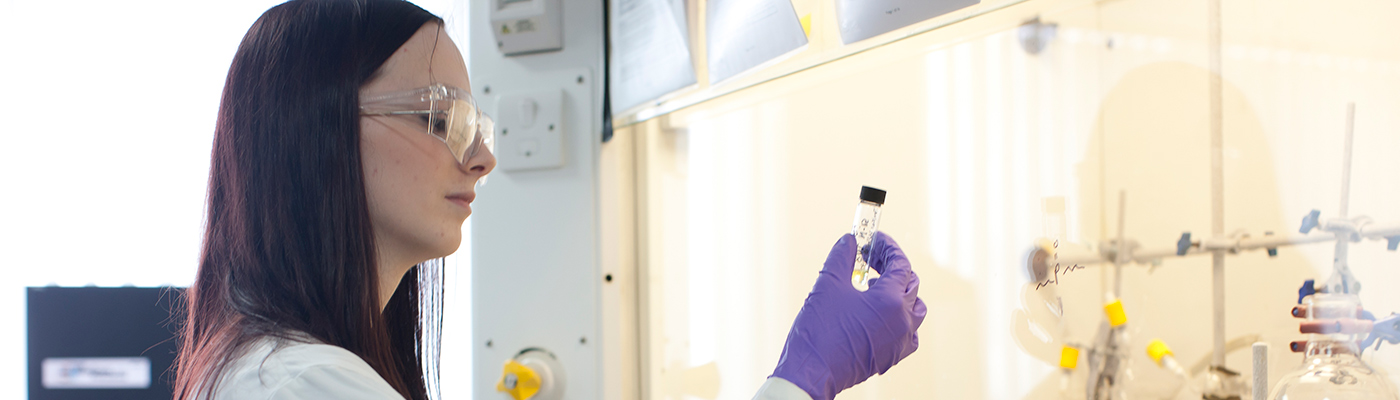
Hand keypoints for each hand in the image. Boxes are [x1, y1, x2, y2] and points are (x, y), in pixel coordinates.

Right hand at [770, 232, 926, 399]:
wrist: (812, 372)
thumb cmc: (819, 330)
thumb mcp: (828, 284)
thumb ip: (842, 257)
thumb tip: (849, 241)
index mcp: (891, 300)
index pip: (901, 264)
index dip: (887, 248)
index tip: (872, 241)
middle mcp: (903, 320)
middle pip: (911, 283)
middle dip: (891, 267)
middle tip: (868, 260)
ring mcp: (901, 341)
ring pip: (914, 309)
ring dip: (899, 293)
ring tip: (872, 287)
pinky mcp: (893, 356)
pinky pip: (908, 332)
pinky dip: (899, 318)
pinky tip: (877, 314)